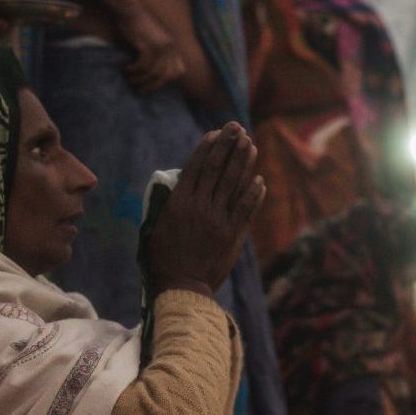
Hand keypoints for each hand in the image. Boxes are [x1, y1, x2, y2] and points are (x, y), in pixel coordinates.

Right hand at [119, 10, 187, 93]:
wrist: (131, 11)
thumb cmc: (139, 28)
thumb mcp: (154, 42)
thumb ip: (158, 56)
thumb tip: (154, 77)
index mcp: (174, 47)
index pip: (179, 71)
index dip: (169, 80)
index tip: (154, 84)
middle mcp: (171, 47)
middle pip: (166, 76)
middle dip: (153, 86)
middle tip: (140, 91)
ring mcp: (160, 46)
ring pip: (154, 73)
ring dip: (140, 79)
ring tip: (129, 80)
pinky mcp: (148, 45)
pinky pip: (143, 65)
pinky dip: (133, 70)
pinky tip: (125, 69)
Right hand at [147, 124, 265, 297]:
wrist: (181, 286)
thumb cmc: (162, 259)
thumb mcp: (156, 227)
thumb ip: (168, 204)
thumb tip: (176, 184)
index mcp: (178, 202)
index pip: (196, 167)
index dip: (208, 147)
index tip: (216, 133)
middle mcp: (199, 207)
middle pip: (218, 169)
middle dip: (229, 145)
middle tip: (238, 128)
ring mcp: (218, 220)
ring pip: (233, 184)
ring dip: (243, 162)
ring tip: (250, 144)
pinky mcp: (232, 235)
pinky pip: (246, 208)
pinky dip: (253, 192)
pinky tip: (259, 179)